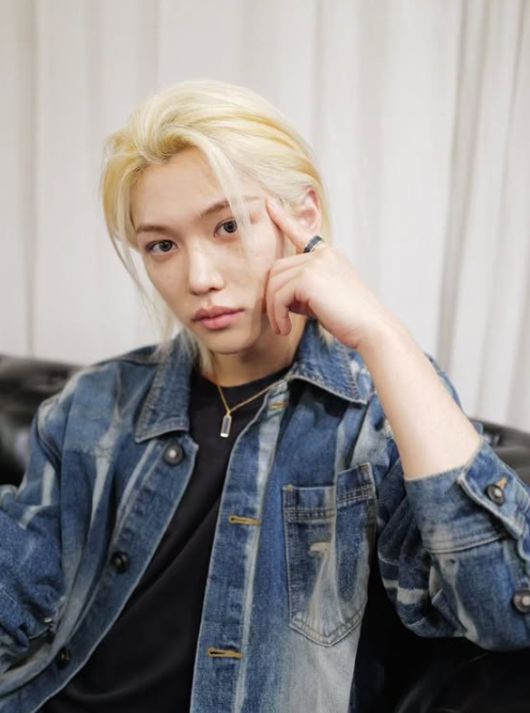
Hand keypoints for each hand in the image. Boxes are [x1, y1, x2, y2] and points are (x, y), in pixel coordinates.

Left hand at [265, 198, 394, 349]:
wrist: (370, 328)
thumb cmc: (349, 319)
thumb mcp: (324, 297)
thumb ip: (302, 288)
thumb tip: (275, 293)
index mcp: (328, 255)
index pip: (302, 234)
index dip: (283, 219)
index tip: (269, 203)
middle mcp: (322, 255)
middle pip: (277, 269)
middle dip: (272, 298)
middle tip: (279, 321)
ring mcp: (315, 263)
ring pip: (274, 284)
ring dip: (273, 310)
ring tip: (281, 328)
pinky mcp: (308, 278)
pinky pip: (278, 296)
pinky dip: (277, 315)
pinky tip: (284, 329)